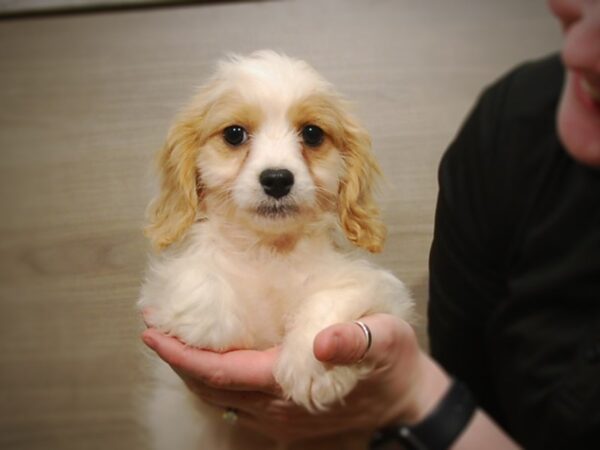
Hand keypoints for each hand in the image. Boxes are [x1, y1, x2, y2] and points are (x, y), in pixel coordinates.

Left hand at [141, 314, 450, 443]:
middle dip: (176, 359)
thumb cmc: (394, 366)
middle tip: (153, 325)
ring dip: (190, 370)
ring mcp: (278, 420)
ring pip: (219, 399)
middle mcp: (276, 409)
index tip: (154, 331)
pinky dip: (212, 382)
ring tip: (171, 340)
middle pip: (209, 389)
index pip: (221, 374)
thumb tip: (325, 342)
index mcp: (290, 385)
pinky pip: (235, 403)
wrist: (406, 404)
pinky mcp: (285, 419)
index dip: (183, 355)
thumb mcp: (386, 342)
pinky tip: (208, 361)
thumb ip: (357, 340)